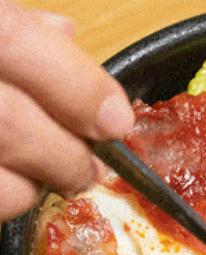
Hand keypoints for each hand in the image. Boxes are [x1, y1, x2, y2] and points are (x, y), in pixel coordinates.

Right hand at [0, 1, 133, 220]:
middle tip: (92, 168)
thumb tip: (68, 37)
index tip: (118, 123)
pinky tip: (11, 180)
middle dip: (70, 157)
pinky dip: (11, 199)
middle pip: (15, 126)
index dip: (78, 88)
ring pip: (4, 185)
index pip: (15, 42)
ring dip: (37, 186)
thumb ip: (17, 27)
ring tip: (44, 175)